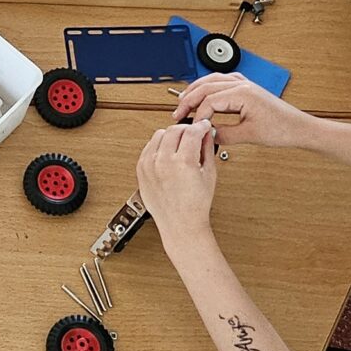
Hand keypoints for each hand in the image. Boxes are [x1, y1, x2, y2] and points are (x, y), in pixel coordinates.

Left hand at [134, 122, 219, 244]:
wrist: (180, 224)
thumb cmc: (195, 205)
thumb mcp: (209, 174)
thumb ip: (207, 149)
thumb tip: (207, 134)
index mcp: (183, 163)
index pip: (192, 131)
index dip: (201, 126)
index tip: (204, 126)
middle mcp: (163, 162)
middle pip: (174, 129)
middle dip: (187, 129)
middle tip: (194, 134)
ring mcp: (149, 165)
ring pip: (159, 134)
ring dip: (172, 136)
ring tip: (181, 145)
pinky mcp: (141, 169)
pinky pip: (149, 147)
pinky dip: (159, 146)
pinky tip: (168, 153)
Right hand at [173, 73, 315, 147]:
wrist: (299, 128)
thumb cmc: (282, 129)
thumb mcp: (250, 136)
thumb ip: (225, 134)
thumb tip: (207, 134)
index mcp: (243, 94)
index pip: (209, 101)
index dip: (197, 115)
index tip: (193, 128)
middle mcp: (243, 84)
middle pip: (206, 86)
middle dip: (189, 99)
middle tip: (178, 113)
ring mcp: (245, 84)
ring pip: (212, 80)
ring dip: (196, 90)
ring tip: (184, 101)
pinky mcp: (247, 88)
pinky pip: (222, 82)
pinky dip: (209, 87)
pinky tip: (204, 94)